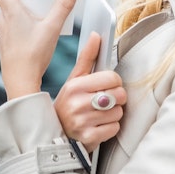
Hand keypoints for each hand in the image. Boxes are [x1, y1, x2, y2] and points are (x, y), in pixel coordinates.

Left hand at [0, 0, 77, 99]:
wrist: (20, 82)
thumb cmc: (33, 56)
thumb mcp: (52, 28)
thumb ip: (63, 7)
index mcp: (10, 12)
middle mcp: (3, 21)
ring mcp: (2, 34)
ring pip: (8, 13)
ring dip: (20, 7)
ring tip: (37, 10)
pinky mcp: (6, 45)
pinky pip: (11, 27)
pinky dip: (20, 22)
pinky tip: (34, 31)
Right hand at [54, 33, 126, 151]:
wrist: (55, 134)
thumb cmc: (69, 103)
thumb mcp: (74, 80)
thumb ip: (87, 57)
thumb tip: (95, 35)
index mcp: (75, 86)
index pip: (113, 77)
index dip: (113, 82)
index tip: (107, 86)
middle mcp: (78, 103)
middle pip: (119, 94)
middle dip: (115, 98)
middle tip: (104, 101)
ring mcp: (83, 122)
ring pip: (118, 112)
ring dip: (113, 114)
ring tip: (99, 114)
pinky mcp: (89, 137)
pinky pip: (115, 128)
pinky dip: (110, 128)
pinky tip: (98, 125)